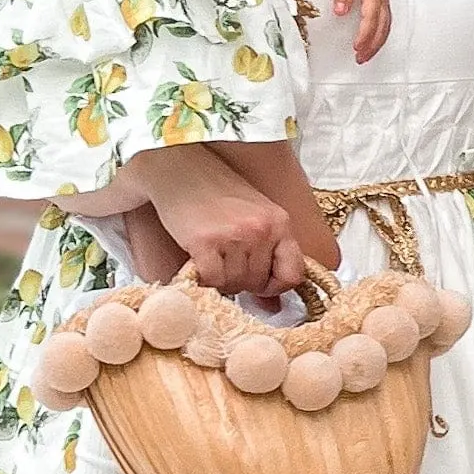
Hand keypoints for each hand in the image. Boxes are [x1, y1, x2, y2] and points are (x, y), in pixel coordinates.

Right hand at [135, 150, 305, 298]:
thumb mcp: (254, 217)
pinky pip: (212, 281)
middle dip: (241, 280)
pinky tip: (197, 260)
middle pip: (258, 283)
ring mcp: (235, 235)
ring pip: (234, 285)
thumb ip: (268, 255)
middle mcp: (261, 229)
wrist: (180, 167)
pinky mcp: (206, 242)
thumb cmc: (216, 192)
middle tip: (224, 259)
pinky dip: (203, 278)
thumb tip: (273, 306)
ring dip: (221, 279)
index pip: (294, 273)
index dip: (275, 285)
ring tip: (211, 255)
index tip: (260, 282)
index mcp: (279, 222)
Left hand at [332, 0, 391, 61]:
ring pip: (385, 25)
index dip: (365, 34)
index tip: (356, 47)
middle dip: (373, 44)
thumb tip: (340, 11)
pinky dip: (379, 33)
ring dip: (377, 42)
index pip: (372, 17)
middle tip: (361, 58)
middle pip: (382, 26)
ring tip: (365, 55)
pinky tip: (371, 40)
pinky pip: (384, 19)